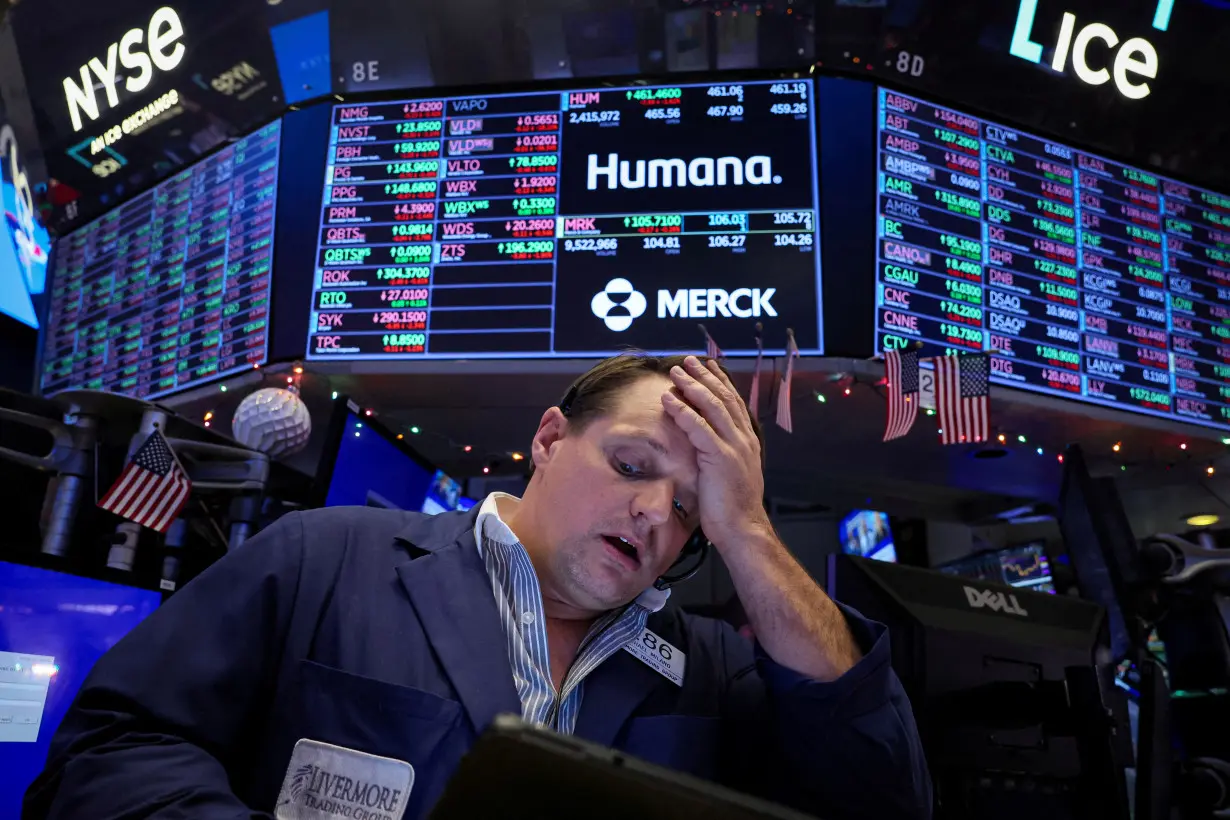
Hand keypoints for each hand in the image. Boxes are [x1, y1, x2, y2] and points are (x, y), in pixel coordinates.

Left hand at [662, 356, 770, 550]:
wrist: (743, 528)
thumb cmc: (733, 507)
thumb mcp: (730, 473)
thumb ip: (722, 454)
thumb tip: (707, 444)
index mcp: (748, 441)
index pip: (734, 402)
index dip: (721, 381)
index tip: (708, 365)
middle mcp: (744, 438)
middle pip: (724, 397)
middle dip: (705, 376)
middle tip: (688, 360)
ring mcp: (734, 446)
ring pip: (713, 406)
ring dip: (692, 386)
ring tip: (675, 372)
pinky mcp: (720, 457)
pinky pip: (699, 427)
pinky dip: (683, 411)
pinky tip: (669, 400)